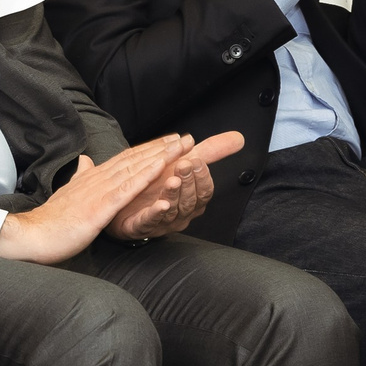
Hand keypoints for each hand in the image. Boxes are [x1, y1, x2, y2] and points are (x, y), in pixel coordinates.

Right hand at [0, 136, 186, 263]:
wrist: (34, 234)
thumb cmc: (53, 219)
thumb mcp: (69, 193)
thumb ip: (80, 176)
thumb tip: (85, 160)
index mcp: (93, 177)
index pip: (126, 158)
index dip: (150, 148)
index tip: (170, 140)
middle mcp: (98, 179)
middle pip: (135, 159)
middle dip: (162, 148)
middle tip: (186, 138)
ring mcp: (100, 192)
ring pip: (135, 169)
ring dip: (160, 156)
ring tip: (180, 147)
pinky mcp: (100, 207)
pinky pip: (127, 189)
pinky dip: (145, 176)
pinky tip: (161, 168)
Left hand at [109, 132, 243, 240]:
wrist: (126, 203)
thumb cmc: (158, 184)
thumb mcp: (185, 165)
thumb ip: (210, 153)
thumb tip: (239, 138)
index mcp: (192, 200)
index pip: (204, 191)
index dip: (202, 177)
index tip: (197, 160)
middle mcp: (180, 213)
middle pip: (190, 202)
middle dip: (188, 182)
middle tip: (184, 164)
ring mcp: (161, 222)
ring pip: (171, 212)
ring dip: (173, 195)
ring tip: (171, 180)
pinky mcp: (138, 227)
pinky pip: (149, 223)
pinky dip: (155, 214)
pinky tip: (159, 204)